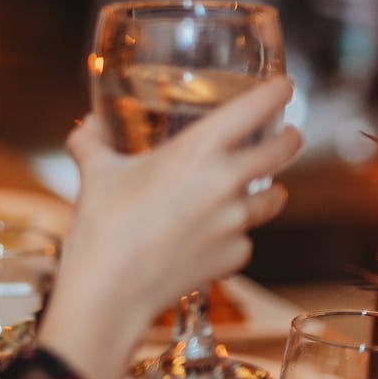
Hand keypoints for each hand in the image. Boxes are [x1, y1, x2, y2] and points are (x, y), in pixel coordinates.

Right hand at [40, 80, 301, 378]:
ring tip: (264, 189)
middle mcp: (227, 182)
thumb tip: (88, 125)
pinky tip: (213, 235)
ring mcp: (236, 223)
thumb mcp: (95, 173)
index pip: (256, 108)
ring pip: (273, 199)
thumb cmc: (103, 227)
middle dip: (289, 139)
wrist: (111, 292)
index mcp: (198, 150)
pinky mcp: (235, 256)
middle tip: (288, 135)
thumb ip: (94, 141)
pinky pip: (245, 238)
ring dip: (271, 190)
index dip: (276, 92)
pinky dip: (235, 234)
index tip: (284, 86)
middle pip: (282, 152)